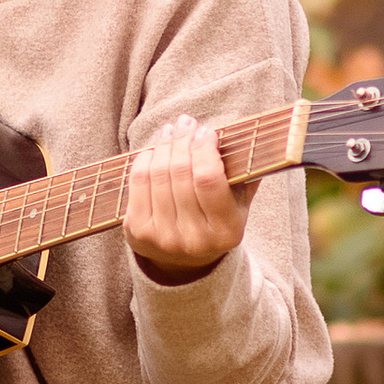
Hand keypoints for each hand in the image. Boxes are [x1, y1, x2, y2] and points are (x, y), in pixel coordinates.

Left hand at [124, 112, 250, 286]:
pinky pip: (138, 183)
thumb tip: (247, 134)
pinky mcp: (136, 232)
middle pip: (180, 173)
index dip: (204, 149)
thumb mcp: (239, 203)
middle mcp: (193, 239)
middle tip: (186, 122)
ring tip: (171, 130)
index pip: (208, 179)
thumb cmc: (216, 219)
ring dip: (164, 145)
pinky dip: (145, 159)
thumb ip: (244, 173)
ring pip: (157, 174)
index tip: (207, 131)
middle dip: (183, 140)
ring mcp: (162, 237)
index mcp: (225, 231)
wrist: (185, 260)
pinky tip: (155, 150)